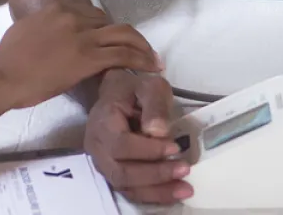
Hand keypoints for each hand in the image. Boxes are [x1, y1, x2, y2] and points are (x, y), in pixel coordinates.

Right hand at [0, 8, 162, 109]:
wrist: (3, 75)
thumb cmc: (7, 59)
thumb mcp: (25, 30)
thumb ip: (43, 27)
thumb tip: (46, 33)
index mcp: (57, 9)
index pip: (92, 14)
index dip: (106, 29)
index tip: (113, 41)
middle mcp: (73, 18)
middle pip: (110, 22)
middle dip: (128, 36)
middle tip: (140, 50)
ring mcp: (82, 37)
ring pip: (123, 35)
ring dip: (141, 46)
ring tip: (152, 60)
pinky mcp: (88, 58)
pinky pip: (122, 55)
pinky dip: (140, 59)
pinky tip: (150, 67)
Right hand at [85, 69, 192, 204]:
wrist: (118, 94)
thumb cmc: (135, 89)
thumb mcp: (150, 87)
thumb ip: (155, 105)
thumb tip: (158, 132)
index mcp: (103, 120)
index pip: (122, 144)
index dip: (148, 151)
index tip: (175, 147)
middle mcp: (97, 145)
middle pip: (122, 171)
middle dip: (155, 174)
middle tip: (185, 169)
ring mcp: (101, 161)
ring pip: (125, 185)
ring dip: (156, 190)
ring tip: (185, 188)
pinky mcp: (111, 172)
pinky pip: (129, 190)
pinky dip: (151, 195)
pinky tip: (173, 192)